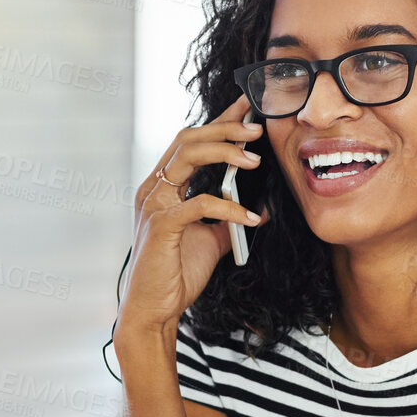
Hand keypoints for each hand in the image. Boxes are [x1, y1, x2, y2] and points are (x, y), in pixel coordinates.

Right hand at [116, 95, 270, 338]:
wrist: (155, 309)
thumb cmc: (176, 274)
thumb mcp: (211, 241)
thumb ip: (229, 221)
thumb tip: (261, 208)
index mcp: (164, 187)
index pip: (191, 142)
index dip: (219, 121)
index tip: (248, 107)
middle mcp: (154, 189)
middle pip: (188, 139)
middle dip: (225, 128)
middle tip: (258, 129)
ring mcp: (154, 204)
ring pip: (188, 157)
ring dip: (226, 153)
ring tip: (256, 159)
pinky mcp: (160, 225)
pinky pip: (199, 204)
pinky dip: (229, 208)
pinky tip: (251, 217)